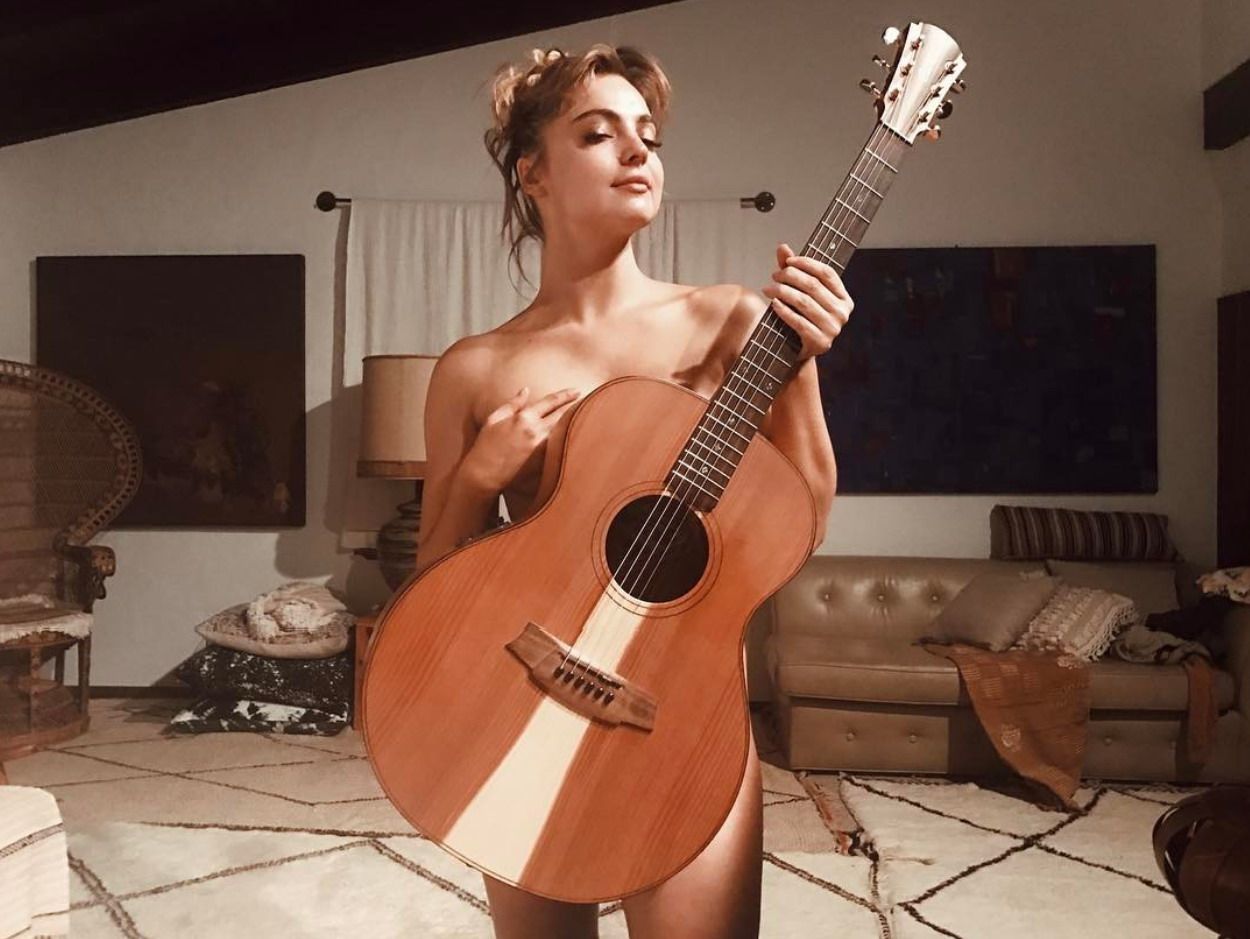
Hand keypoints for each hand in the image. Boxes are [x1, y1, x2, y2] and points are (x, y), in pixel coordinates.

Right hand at [459, 386, 581, 491]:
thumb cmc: (486, 444)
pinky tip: (575, 436)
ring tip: (586, 416)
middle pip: (563, 415)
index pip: (551, 401)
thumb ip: (513, 403)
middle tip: (588, 400)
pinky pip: (560, 447)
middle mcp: (535, 430)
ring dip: (575, 423)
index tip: (577, 391)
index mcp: (523, 417)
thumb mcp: (495, 418)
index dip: (566, 395)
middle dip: (576, 406)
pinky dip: (568, 440)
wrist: (484, 473)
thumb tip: (526, 389)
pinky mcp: (542, 461)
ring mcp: (540, 447)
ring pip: (564, 431)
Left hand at [760, 243, 852, 360]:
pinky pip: (799, 321)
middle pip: (813, 285)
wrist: (797, 353)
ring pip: (804, 302)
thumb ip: (793, 271)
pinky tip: (773, 304)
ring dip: (783, 292)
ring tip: (768, 288)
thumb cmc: (801, 319)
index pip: (827, 273)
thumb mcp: (801, 294)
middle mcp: (842, 313)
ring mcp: (833, 329)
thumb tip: (782, 247)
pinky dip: (784, 311)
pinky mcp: (820, 342)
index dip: (807, 263)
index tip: (788, 261)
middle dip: (790, 276)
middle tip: (774, 275)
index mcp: (844, 299)